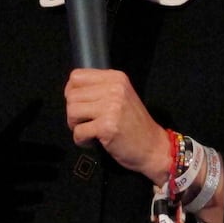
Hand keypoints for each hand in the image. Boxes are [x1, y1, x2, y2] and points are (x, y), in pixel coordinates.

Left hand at [64, 68, 168, 184]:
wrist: (153, 146)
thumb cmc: (133, 123)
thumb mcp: (121, 96)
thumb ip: (100, 88)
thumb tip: (70, 90)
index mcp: (116, 78)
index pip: (76, 76)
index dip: (72, 91)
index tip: (80, 104)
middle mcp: (114, 89)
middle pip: (71, 95)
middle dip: (73, 112)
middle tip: (86, 122)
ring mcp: (111, 107)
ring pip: (72, 111)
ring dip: (75, 126)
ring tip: (89, 131)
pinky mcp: (108, 127)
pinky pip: (78, 132)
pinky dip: (81, 140)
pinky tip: (92, 141)